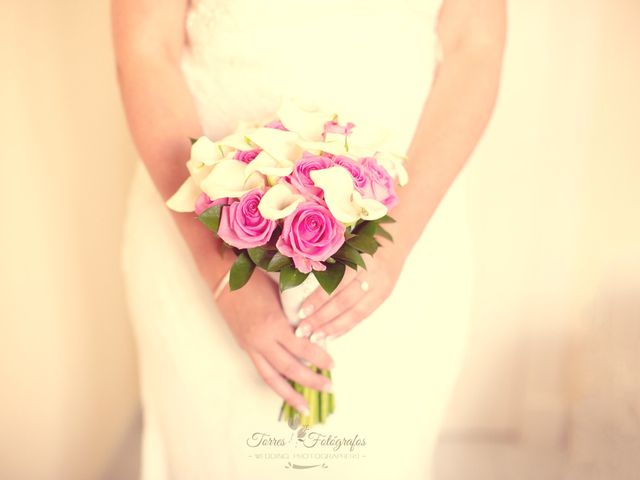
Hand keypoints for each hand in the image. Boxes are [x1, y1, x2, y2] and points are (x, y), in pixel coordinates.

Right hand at [215, 268, 333, 414]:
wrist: (223, 278)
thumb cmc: (255, 278)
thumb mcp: (281, 291)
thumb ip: (296, 311)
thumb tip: (316, 325)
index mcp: (273, 323)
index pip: (302, 348)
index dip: (319, 358)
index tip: (333, 365)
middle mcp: (261, 339)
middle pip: (289, 368)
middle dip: (310, 380)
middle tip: (328, 387)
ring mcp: (250, 345)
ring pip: (272, 377)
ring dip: (289, 394)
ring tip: (304, 407)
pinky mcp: (244, 347)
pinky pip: (262, 370)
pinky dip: (275, 382)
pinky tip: (286, 389)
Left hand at [295, 248, 405, 339]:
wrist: (397, 237)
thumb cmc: (364, 236)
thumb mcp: (347, 242)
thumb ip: (330, 258)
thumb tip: (300, 276)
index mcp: (361, 258)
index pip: (337, 284)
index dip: (319, 300)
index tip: (301, 311)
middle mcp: (373, 275)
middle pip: (344, 302)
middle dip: (322, 319)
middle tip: (302, 330)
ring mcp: (381, 288)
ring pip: (355, 313)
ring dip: (333, 328)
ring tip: (314, 338)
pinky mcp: (383, 296)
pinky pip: (363, 316)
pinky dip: (346, 327)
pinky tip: (331, 336)